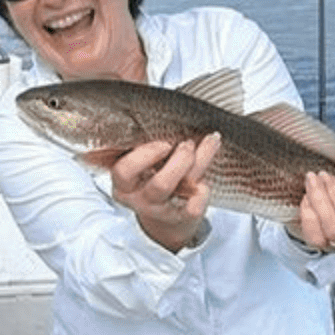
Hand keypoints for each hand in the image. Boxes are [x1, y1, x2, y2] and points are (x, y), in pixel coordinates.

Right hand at [107, 132, 220, 253]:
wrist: (166, 220)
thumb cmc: (153, 181)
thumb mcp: (142, 166)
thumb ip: (147, 148)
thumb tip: (162, 114)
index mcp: (124, 185)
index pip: (124, 171)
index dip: (146, 155)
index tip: (164, 144)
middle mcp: (140, 199)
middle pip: (159, 185)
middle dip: (180, 160)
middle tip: (187, 144)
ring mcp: (161, 211)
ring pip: (181, 190)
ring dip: (198, 162)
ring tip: (210, 141)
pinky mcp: (181, 218)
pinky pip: (194, 207)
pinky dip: (203, 192)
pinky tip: (207, 179)